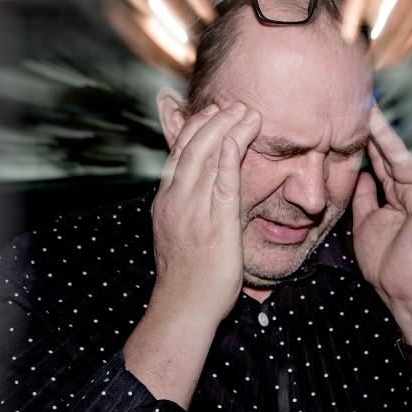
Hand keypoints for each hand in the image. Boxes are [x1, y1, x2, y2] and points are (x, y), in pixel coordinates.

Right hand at [149, 102, 261, 326]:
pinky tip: (239, 137)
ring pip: (207, 157)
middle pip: (192, 147)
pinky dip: (230, 156)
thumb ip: (188, 206)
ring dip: (227, 129)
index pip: (179, 153)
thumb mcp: (178, 232)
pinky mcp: (217, 224)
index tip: (211, 111)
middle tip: (233, 103)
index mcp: (167, 201)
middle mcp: (177, 200)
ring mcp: (194, 211)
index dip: (195, 128)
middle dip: (213, 120)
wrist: (183, 308)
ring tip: (245, 111)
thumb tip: (202, 190)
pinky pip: (223, 182)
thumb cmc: (187, 275)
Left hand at [352, 107, 411, 328]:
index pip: (379, 162)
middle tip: (360, 105)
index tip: (351, 120)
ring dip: (388, 133)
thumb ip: (364, 198)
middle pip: (389, 154)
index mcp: (395, 196)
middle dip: (374, 130)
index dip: (365, 142)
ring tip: (374, 109)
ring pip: (403, 156)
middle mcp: (410, 191)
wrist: (400, 289)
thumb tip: (360, 176)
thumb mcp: (366, 223)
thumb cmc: (386, 262)